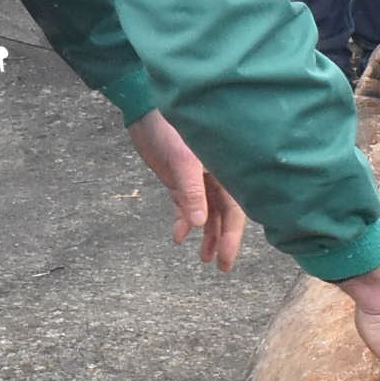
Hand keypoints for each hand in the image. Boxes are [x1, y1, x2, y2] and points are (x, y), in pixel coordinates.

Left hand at [127, 111, 245, 270]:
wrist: (145, 113)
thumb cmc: (170, 129)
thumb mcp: (182, 160)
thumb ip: (191, 191)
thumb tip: (200, 223)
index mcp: (225, 170)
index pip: (234, 209)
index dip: (232, 236)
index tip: (226, 260)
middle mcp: (215, 177)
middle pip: (223, 215)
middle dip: (222, 241)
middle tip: (221, 267)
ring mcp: (197, 180)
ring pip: (206, 213)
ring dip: (205, 235)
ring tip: (203, 258)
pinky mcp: (179, 180)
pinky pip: (185, 206)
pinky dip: (183, 221)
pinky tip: (178, 236)